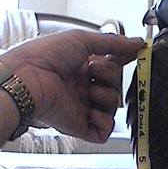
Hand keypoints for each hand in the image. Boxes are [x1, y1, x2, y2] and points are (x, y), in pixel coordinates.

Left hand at [0, 31, 144, 142]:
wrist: (30, 78)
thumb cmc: (46, 56)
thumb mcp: (83, 40)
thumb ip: (113, 42)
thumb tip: (137, 43)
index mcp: (83, 68)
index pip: (113, 67)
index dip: (123, 62)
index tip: (136, 54)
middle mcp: (84, 88)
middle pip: (116, 86)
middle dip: (111, 75)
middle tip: (94, 70)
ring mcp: (84, 108)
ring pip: (113, 106)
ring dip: (106, 95)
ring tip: (89, 89)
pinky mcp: (83, 126)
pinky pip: (106, 128)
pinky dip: (104, 120)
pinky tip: (91, 110)